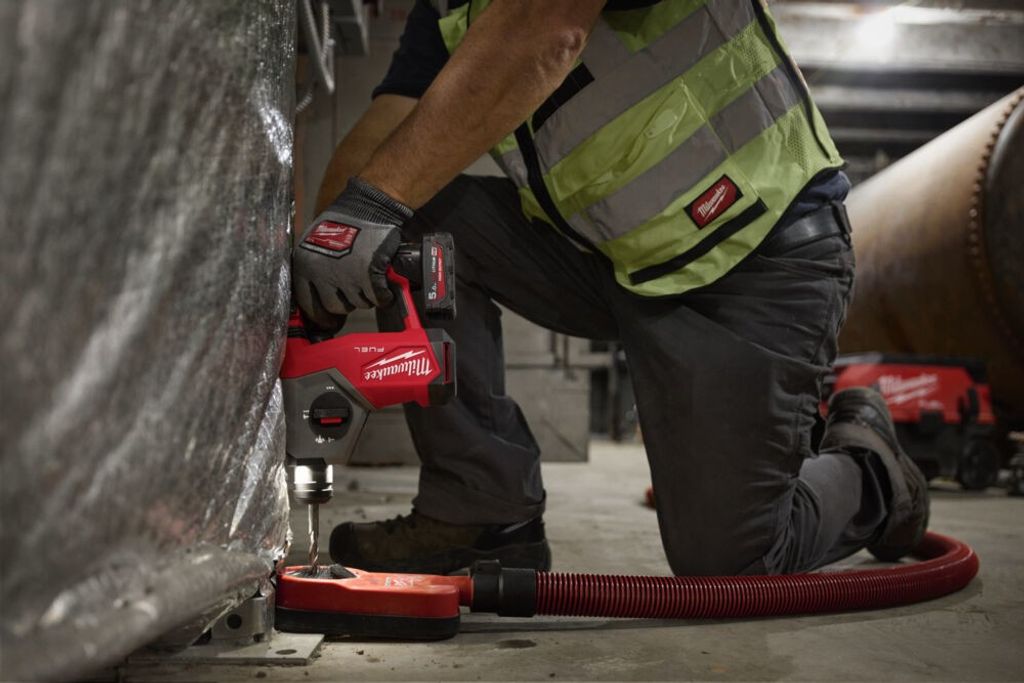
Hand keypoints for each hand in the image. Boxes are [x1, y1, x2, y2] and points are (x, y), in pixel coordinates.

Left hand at [293, 177, 412, 330]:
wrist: (368, 207)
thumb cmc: (345, 222)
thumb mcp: (316, 244)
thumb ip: (314, 269)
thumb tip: (318, 299)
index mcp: (304, 265)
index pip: (308, 303)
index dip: (321, 315)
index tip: (330, 320)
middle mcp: (321, 273)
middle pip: (335, 307)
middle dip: (347, 302)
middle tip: (355, 290)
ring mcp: (346, 276)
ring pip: (359, 304)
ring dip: (367, 296)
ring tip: (370, 279)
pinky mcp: (369, 275)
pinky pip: (378, 298)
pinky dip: (384, 295)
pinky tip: (385, 287)